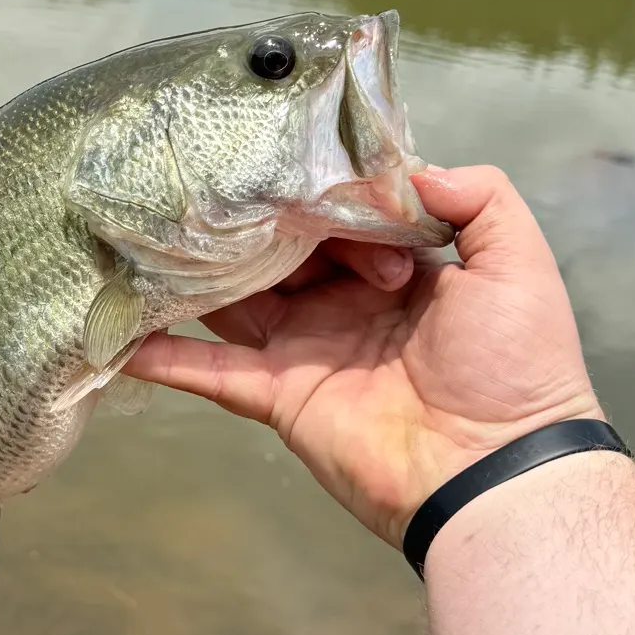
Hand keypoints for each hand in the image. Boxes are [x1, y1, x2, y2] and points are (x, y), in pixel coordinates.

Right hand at [125, 166, 603, 547]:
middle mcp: (344, 302)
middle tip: (208, 185)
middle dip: (254, 217)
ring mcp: (306, 348)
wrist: (495, 472)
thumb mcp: (517, 261)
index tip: (289, 163)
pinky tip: (118, 329)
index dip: (324, 190)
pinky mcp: (278, 395)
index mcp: (397, 268)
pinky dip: (165, 354)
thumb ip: (478, 196)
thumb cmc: (513, 362)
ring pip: (238, 297)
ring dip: (197, 270)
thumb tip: (409, 167)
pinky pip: (211, 371)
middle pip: (282, 247)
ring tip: (143, 229)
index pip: (341, 212)